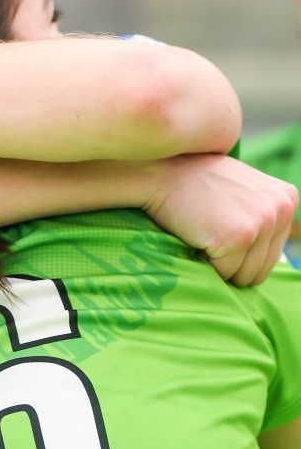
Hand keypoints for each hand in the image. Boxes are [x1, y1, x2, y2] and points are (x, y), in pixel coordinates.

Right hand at [143, 154, 297, 285]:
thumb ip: (264, 210)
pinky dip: (206, 264)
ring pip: (244, 275)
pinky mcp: (238, 238)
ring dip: (219, 265)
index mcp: (287, 198)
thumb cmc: (195, 183)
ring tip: (205, 232)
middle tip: (210, 232)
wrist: (161, 173)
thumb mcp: (243, 187)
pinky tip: (197, 235)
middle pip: (262, 268)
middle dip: (233, 262)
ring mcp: (261, 223)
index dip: (242, 250)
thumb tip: (272, 249)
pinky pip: (224, 274)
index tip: (221, 225)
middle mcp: (281, 209)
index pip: (272, 253)